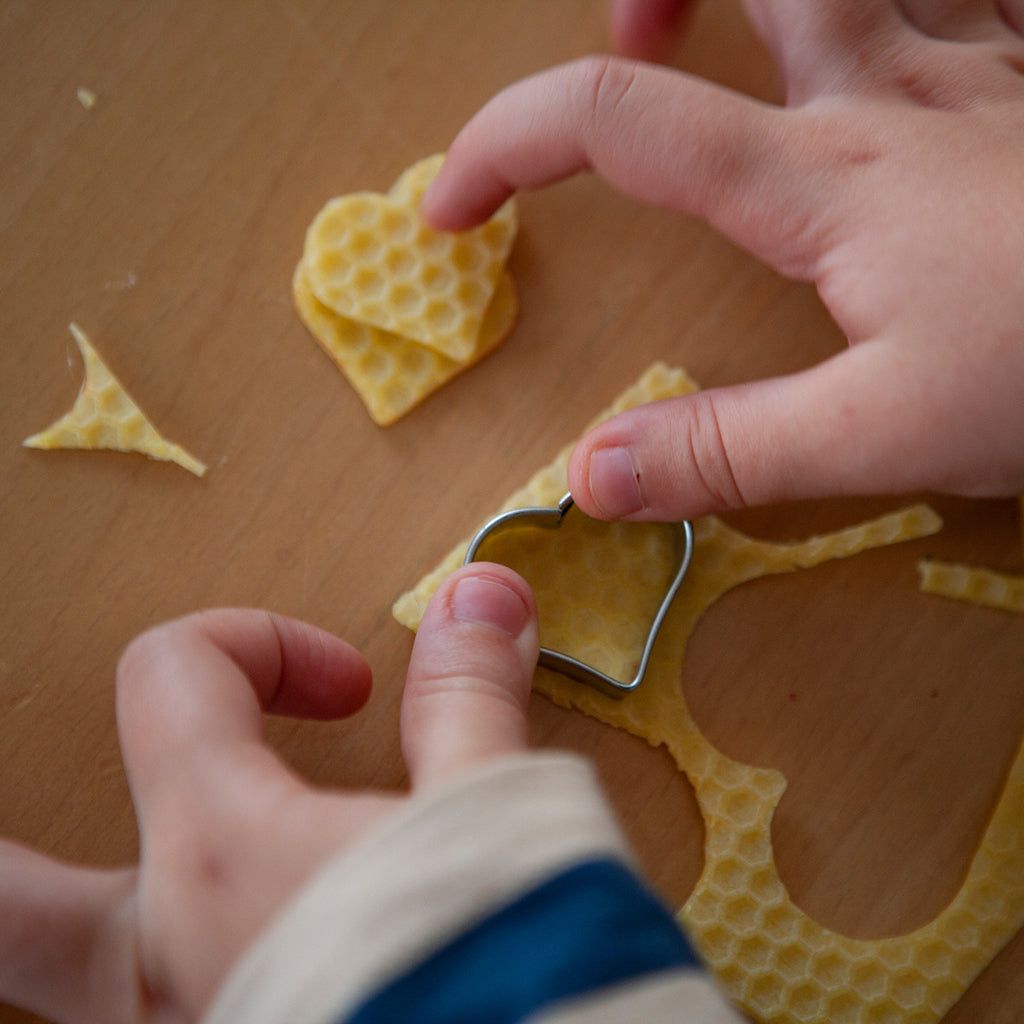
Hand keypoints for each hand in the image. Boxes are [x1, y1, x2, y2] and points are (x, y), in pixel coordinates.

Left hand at [0, 564, 538, 1023]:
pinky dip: (157, 1000)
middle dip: (6, 850)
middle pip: (10, 892)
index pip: (173, 675)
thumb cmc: (505, 979)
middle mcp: (172, 950)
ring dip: (43, 939)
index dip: (261, 641)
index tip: (349, 686)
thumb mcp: (497, 813)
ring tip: (45, 913)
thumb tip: (478, 596)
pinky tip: (213, 993)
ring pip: (52, 991)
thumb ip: (470, 696)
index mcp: (224, 846)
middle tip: (4, 824)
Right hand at [423, 0, 1023, 520]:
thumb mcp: (886, 436)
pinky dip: (908, 1)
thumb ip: (726, 453)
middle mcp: (884, 92)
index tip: (452, 208)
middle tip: (625, 46)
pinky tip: (898, 43)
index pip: (617, 125)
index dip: (506, 148)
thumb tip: (590, 475)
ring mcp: (973, 62)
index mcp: (822, 181)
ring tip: (727, 28)